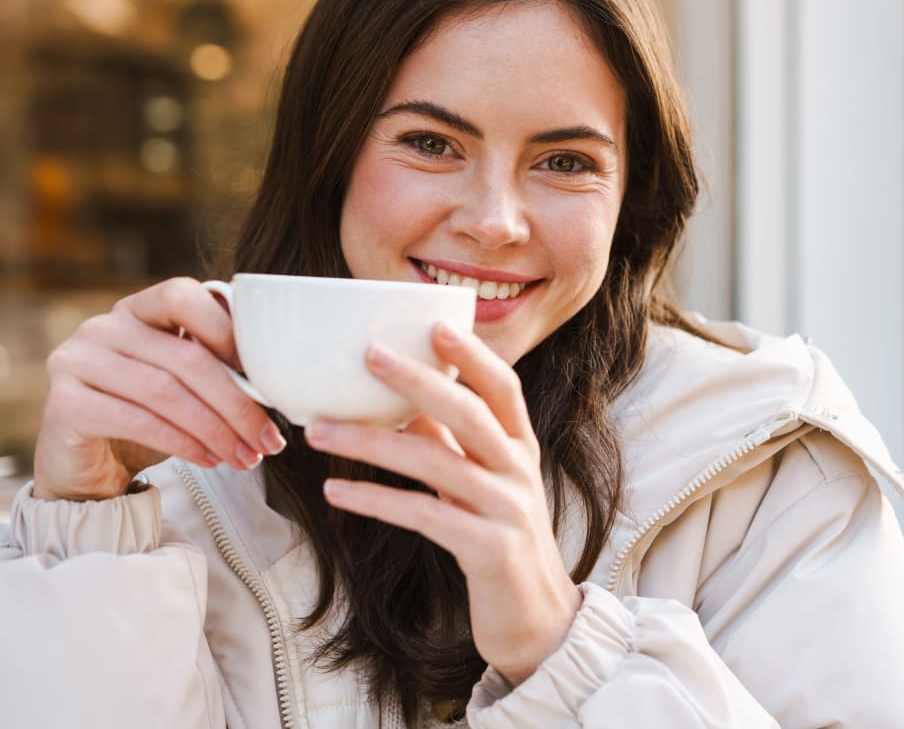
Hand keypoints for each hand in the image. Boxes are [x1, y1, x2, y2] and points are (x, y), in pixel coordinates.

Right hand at [33, 277, 287, 500]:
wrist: (90, 468)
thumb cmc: (148, 418)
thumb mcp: (184, 384)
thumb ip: (215, 363)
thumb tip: (277, 374)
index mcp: (137, 309)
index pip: (183, 296)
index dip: (227, 331)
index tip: (263, 376)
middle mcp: (103, 327)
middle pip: (185, 357)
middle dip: (236, 403)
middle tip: (268, 439)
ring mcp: (76, 361)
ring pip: (164, 392)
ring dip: (215, 429)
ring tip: (245, 456)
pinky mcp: (64, 404)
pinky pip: (137, 421)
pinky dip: (182, 443)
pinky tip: (209, 459)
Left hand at [304, 323, 581, 685]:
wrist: (538, 620)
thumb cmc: (499, 543)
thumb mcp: (482, 486)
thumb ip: (451, 445)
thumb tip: (401, 404)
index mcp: (520, 449)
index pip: (503, 389)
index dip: (473, 356)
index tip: (435, 327)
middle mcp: (518, 472)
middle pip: (470, 413)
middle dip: (419, 380)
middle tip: (369, 355)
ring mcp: (506, 510)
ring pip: (436, 463)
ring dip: (372, 442)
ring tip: (320, 430)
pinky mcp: (487, 549)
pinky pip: (423, 515)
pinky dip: (376, 500)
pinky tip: (336, 490)